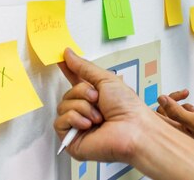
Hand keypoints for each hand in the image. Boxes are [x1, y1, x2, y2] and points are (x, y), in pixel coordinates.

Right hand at [54, 48, 157, 163]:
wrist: (133, 130)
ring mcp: (78, 126)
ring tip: (98, 116)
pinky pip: (60, 122)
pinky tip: (89, 125)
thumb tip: (68, 54)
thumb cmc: (128, 108)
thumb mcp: (106, 79)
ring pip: (63, 106)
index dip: (68, 71)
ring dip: (82, 107)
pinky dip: (75, 119)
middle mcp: (86, 111)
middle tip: (97, 98)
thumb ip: (84, 67)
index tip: (61, 59)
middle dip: (81, 92)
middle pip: (67, 93)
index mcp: (95, 97)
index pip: (75, 82)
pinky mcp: (72, 140)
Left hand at [156, 89, 193, 146]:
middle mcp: (175, 130)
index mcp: (173, 130)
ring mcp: (181, 127)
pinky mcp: (187, 125)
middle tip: (183, 95)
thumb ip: (176, 111)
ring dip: (182, 105)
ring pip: (173, 110)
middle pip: (163, 110)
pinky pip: (181, 113)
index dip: (159, 103)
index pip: (155, 116)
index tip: (166, 96)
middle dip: (173, 100)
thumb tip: (161, 99)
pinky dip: (188, 109)